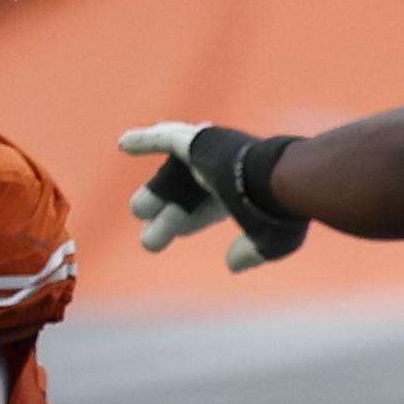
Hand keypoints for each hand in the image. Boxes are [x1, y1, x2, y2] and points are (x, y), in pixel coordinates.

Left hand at [121, 122, 308, 270]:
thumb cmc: (279, 210)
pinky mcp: (198, 138)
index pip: (213, 206)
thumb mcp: (271, 239)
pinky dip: (144, 140)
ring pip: (174, 176)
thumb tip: (232, 265)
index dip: (194, 220)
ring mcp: (212, 153)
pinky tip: (123, 144)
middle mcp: (228, 170)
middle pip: (189, 194)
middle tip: (150, 242)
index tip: (179, 234)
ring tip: (139, 210)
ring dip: (156, 193)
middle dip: (170, 216)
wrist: (277, 178)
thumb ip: (253, 251)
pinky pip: (165, 138)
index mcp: (247, 191)